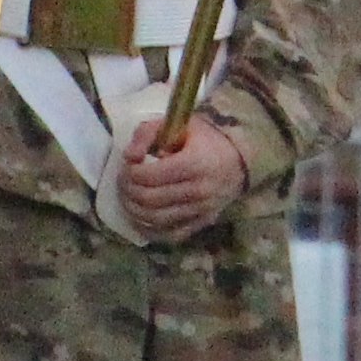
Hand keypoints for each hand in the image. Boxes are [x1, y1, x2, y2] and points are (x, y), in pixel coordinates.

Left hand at [116, 116, 248, 241]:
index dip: (130, 173)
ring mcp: (202, 210)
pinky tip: (140, 219)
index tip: (127, 166)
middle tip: (123, 182)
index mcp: (194, 163)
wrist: (237, 158)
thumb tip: (129, 157)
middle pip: (150, 199)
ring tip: (128, 198)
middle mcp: (199, 190)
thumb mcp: (176, 124)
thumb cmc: (203, 138)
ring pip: (157, 219)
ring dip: (134, 211)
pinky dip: (151, 231)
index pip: (150, 176)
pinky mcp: (203, 222)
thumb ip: (146, 133)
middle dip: (129, 191)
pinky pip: (171, 235)